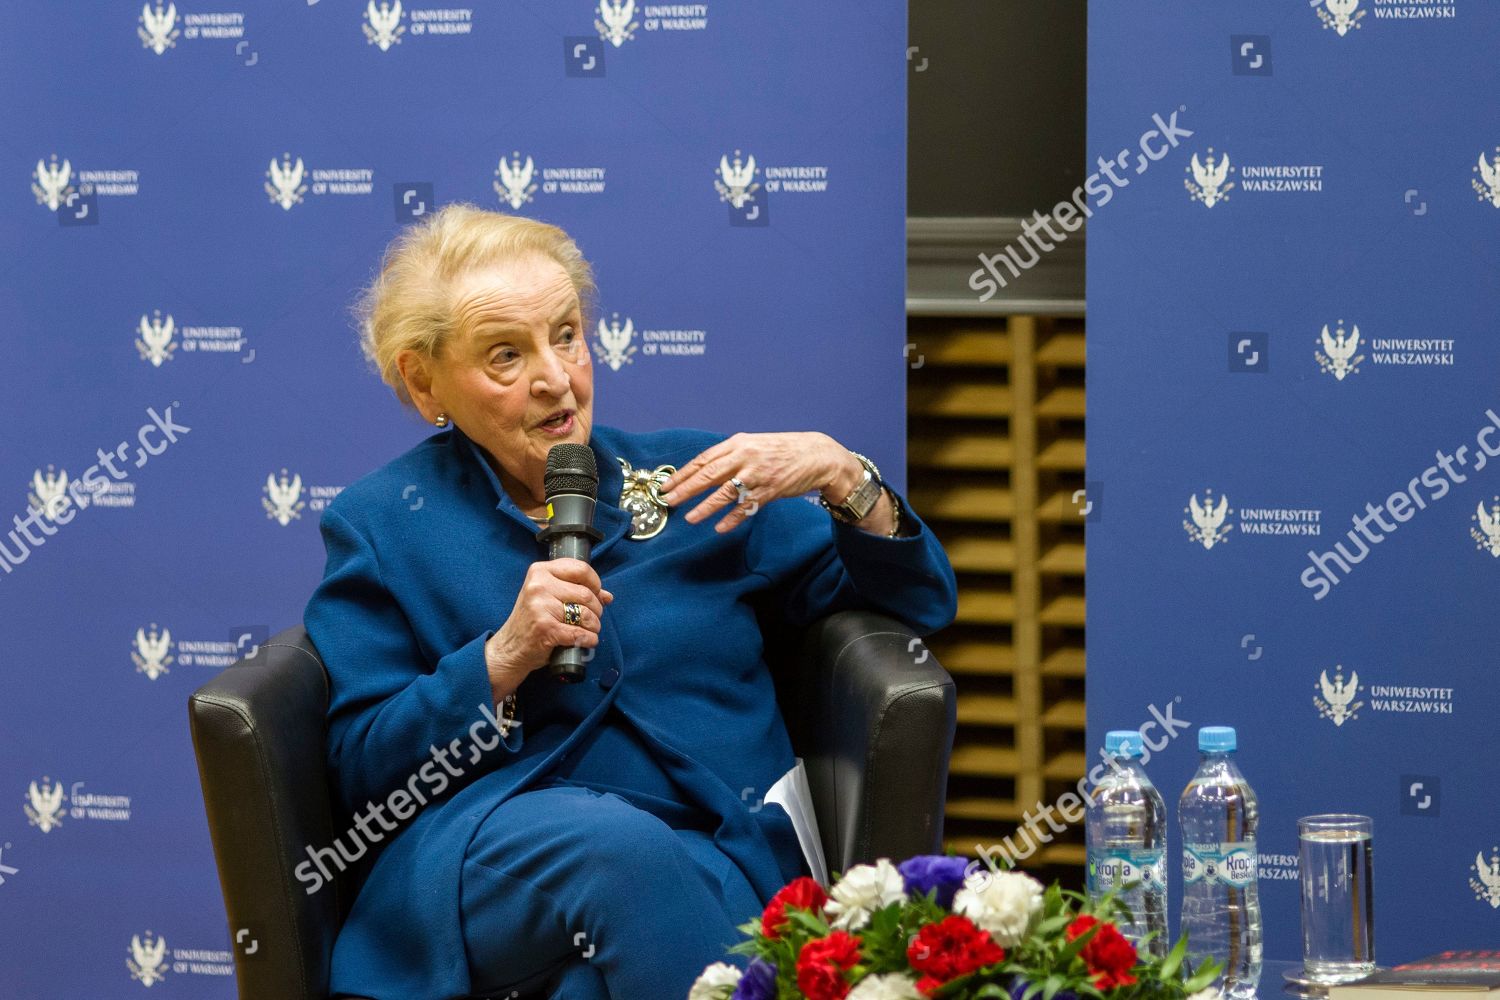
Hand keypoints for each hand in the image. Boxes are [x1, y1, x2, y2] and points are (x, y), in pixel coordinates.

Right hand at [485, 558, 613, 699]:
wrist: (510, 648)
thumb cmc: (532, 621)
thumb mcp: (548, 597)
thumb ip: (576, 591)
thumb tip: (607, 596)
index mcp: (540, 571)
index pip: (580, 568)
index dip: (595, 582)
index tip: (596, 594)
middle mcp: (538, 585)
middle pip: (586, 593)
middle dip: (597, 609)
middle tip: (593, 618)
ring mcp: (540, 607)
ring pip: (586, 613)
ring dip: (594, 625)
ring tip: (589, 630)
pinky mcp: (545, 628)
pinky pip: (579, 632)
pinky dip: (588, 639)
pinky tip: (585, 641)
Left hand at [659, 432, 863, 533]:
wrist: (816, 455)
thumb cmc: (781, 451)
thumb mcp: (753, 445)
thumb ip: (730, 456)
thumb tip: (704, 471)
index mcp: (737, 444)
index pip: (703, 459)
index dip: (683, 473)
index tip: (667, 485)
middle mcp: (745, 457)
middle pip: (709, 474)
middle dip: (686, 488)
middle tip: (669, 501)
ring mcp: (757, 474)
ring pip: (725, 492)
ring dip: (706, 507)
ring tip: (690, 518)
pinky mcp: (770, 490)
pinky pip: (747, 507)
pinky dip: (733, 518)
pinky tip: (720, 528)